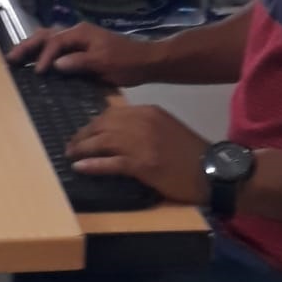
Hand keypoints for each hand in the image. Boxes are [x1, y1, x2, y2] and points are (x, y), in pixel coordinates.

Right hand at [7, 22, 156, 86]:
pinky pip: (58, 47)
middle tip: (11, 58)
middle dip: (28, 45)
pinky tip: (37, 61)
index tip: (37, 73)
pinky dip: (45, 52)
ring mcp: (80, 39)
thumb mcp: (103, 63)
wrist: (145, 61)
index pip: (55, 42)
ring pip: (50, 38)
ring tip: (17, 58)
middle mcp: (77, 32)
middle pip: (46, 35)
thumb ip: (79, 62)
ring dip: (34, 47)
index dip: (44, 57)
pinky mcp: (82, 48)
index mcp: (81, 32)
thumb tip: (55, 64)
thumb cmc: (126, 62)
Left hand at [66, 104, 209, 203]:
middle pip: (103, 125)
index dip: (93, 124)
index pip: (112, 114)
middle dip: (83, 135)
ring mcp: (142, 143)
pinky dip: (93, 165)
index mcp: (149, 111)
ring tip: (70, 156)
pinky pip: (111, 163)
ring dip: (82, 149)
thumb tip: (118, 133)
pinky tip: (80, 168)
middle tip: (70, 145)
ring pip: (103, 141)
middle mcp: (143, 122)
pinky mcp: (143, 164)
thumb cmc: (189, 153)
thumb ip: (144, 126)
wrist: (211, 169)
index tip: (82, 133)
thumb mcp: (166, 129)